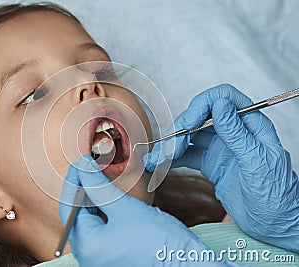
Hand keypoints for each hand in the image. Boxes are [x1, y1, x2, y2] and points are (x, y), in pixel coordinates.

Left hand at [59, 156, 239, 265]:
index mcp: (87, 247)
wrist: (189, 266)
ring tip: (99, 180)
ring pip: (88, 222)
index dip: (74, 181)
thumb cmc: (160, 242)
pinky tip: (109, 199)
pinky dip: (102, 213)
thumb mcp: (126, 208)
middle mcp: (89, 257)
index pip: (69, 207)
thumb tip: (84, 168)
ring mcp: (100, 259)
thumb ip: (99, 187)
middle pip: (77, 216)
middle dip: (83, 190)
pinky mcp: (112, 258)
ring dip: (92, 200)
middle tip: (91, 169)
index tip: (80, 163)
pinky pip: (100, 231)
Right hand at [143, 84, 298, 251]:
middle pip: (200, 118)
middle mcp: (234, 132)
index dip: (203, 105)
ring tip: (156, 159)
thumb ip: (237, 133)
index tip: (188, 123)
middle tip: (169, 150)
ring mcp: (221, 148)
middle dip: (181, 131)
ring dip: (171, 146)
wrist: (274, 225)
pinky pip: (188, 155)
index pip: (224, 99)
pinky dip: (173, 159)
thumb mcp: (257, 161)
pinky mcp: (211, 163)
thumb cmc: (277, 197)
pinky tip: (161, 164)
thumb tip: (220, 105)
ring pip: (190, 136)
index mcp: (251, 125)